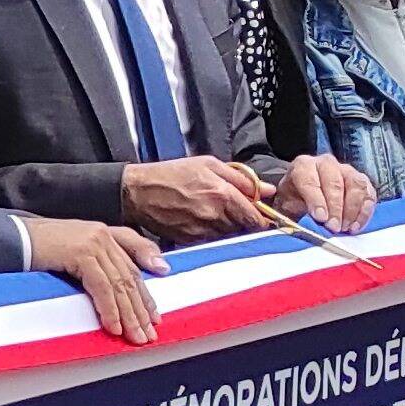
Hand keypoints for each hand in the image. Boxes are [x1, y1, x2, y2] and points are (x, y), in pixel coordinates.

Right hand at [19, 213, 166, 345]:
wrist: (11, 239)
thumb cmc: (35, 249)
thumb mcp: (70, 255)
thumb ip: (95, 266)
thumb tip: (117, 291)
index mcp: (102, 233)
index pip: (132, 266)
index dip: (145, 292)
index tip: (154, 314)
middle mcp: (102, 235)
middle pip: (129, 278)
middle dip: (140, 310)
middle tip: (148, 333)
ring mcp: (93, 242)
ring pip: (119, 285)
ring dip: (129, 315)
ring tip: (135, 336)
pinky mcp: (81, 253)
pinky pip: (102, 287)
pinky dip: (109, 309)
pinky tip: (114, 326)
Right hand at [116, 156, 278, 245]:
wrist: (137, 192)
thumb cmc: (170, 174)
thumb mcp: (207, 164)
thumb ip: (240, 177)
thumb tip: (266, 190)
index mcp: (222, 193)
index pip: (255, 217)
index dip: (262, 218)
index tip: (262, 216)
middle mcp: (214, 214)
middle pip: (243, 228)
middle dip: (244, 221)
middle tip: (234, 211)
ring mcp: (201, 230)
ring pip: (228, 235)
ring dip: (228, 228)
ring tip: (213, 214)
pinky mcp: (189, 240)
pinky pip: (210, 241)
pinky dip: (211, 234)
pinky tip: (201, 222)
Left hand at [273, 153, 373, 232]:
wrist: (306, 195)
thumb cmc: (296, 200)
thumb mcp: (288, 206)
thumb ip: (298, 213)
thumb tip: (310, 224)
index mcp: (303, 166)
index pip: (310, 180)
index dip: (316, 200)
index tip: (320, 218)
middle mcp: (326, 163)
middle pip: (335, 183)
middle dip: (335, 208)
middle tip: (334, 227)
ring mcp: (347, 170)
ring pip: (356, 186)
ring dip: (352, 210)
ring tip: (345, 228)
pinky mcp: (363, 181)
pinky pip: (369, 194)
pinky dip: (364, 212)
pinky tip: (356, 226)